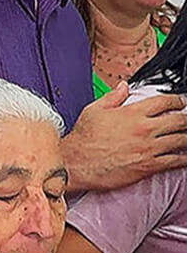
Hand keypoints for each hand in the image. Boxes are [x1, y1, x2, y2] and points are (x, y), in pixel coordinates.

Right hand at [64, 83, 186, 191]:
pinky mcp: (149, 166)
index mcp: (132, 113)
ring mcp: (149, 148)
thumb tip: (123, 86)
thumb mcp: (94, 110)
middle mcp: (144, 129)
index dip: (177, 101)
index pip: (165, 102)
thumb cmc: (83, 139)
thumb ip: (113, 97)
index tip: (180, 102)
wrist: (77, 163)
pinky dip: (184, 159)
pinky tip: (184, 157)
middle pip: (180, 121)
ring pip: (182, 141)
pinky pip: (176, 161)